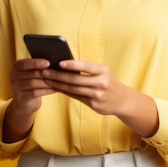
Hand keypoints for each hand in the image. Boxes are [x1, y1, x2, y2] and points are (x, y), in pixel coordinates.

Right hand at [3, 58, 55, 142]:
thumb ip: (39, 66)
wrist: (26, 101)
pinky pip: (35, 92)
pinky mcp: (21, 97)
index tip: (48, 63)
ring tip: (58, 80)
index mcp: (16, 66)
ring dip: (47, 82)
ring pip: (34, 83)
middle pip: (31, 73)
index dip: (36, 63)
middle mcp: (14, 76)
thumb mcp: (33, 72)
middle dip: (46, 73)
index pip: (25, 63)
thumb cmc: (33, 82)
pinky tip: (55, 89)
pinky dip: (47, 90)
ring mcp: (16, 87)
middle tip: (58, 72)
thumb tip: (55, 61)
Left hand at [41, 60, 158, 136]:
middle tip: (45, 71)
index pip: (86, 66)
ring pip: (73, 89)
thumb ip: (87, 70)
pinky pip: (75, 97)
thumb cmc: (108, 82)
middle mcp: (101, 83)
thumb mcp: (102, 72)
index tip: (59, 62)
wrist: (122, 100)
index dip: (72, 64)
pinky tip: (56, 87)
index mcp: (103, 71)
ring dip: (58, 84)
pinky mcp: (93, 104)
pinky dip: (64, 91)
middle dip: (59, 75)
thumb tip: (64, 65)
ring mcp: (97, 95)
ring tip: (47, 79)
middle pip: (76, 79)